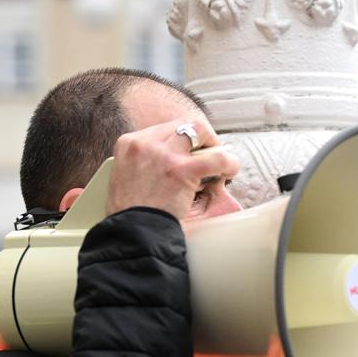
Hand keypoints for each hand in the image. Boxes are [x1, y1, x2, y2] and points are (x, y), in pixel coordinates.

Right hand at [106, 118, 239, 219]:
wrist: (132, 231)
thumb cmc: (132, 212)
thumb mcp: (126, 176)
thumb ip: (146, 163)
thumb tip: (170, 159)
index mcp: (129, 143)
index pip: (165, 128)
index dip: (184, 139)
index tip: (193, 151)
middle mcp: (145, 143)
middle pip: (183, 125)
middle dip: (202, 137)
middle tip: (210, 154)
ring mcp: (164, 155)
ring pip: (199, 131)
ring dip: (215, 146)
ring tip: (222, 164)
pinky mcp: (182, 170)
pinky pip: (216, 157)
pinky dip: (228, 162)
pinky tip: (230, 171)